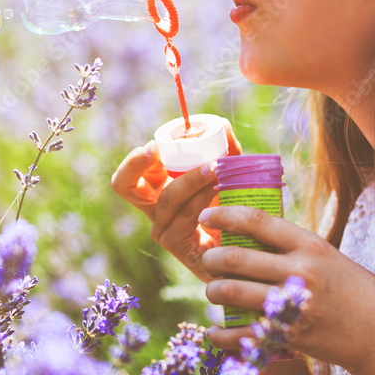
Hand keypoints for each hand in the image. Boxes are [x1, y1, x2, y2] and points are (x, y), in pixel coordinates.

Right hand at [111, 124, 240, 282]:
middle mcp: (155, 210)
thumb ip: (226, 152)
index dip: (135, 159)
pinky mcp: (179, 246)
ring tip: (215, 167)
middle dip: (135, 163)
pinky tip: (218, 189)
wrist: (251, 249)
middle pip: (123, 185)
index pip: (130, 174)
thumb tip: (221, 125)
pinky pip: (185, 216)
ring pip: (166, 198)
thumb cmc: (235, 209)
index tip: (155, 145)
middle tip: (156, 149)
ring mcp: (164, 230)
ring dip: (190, 178)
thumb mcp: (227, 176)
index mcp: (159, 190)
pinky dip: (202, 198)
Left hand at [198, 206, 374, 374]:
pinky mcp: (291, 337)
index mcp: (310, 246)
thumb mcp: (328, 258)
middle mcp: (301, 272)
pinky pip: (243, 334)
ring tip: (212, 290)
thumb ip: (293, 248)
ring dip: (214, 291)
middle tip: (206, 259)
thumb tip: (251, 234)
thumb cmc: (355, 291)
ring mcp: (295, 306)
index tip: (206, 214)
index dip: (225, 215)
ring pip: (234, 293)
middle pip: (237, 258)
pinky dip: (222, 334)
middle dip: (212, 259)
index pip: (257, 220)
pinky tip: (213, 331)